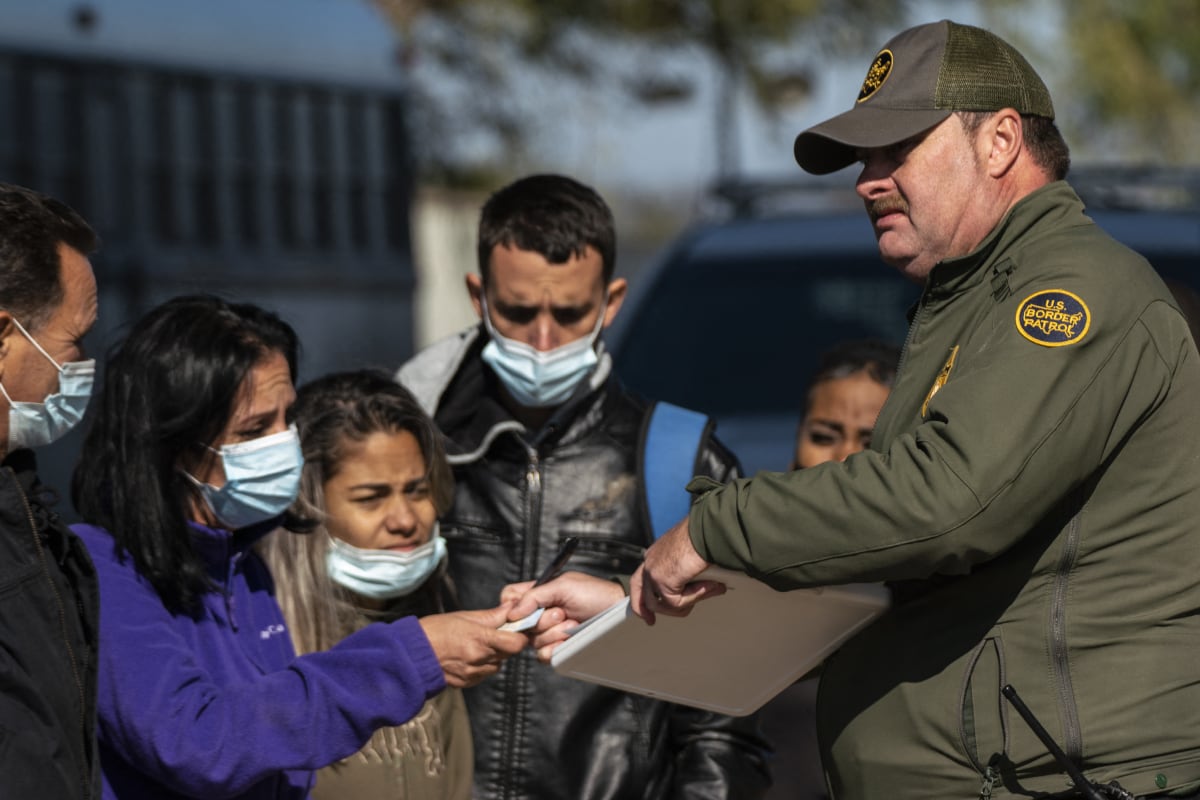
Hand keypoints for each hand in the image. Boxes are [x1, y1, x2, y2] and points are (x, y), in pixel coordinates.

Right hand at [418, 606, 527, 688]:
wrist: (410, 655)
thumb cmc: (434, 630)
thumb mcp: (464, 616)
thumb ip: (491, 616)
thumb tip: (511, 609)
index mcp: (480, 639)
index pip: (516, 643)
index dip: (519, 636)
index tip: (515, 629)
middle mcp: (479, 659)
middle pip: (508, 654)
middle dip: (506, 644)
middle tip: (493, 634)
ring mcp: (473, 674)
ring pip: (497, 666)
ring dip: (494, 656)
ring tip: (476, 645)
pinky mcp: (467, 683)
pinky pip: (484, 674)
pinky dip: (482, 666)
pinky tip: (467, 657)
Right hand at [501, 571, 626, 659]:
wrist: (616, 610)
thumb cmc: (594, 593)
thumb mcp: (563, 586)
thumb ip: (534, 596)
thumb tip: (512, 613)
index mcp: (537, 594)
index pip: (509, 600)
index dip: (511, 607)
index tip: (524, 611)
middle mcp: (539, 614)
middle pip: (519, 625)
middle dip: (543, 620)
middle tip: (562, 612)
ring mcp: (548, 632)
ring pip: (533, 641)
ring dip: (553, 632)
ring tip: (572, 623)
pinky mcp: (558, 648)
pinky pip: (543, 656)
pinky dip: (556, 647)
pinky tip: (570, 637)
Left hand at [630, 515, 722, 624]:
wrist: (709, 530)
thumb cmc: (707, 536)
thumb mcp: (698, 559)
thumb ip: (697, 576)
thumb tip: (712, 588)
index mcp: (658, 553)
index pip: (643, 576)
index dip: (644, 594)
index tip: (647, 608)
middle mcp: (651, 560)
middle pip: (639, 591)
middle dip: (644, 609)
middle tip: (650, 621)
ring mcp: (653, 571)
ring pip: (658, 603)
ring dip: (683, 604)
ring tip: (705, 591)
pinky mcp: (661, 580)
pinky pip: (674, 603)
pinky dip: (693, 598)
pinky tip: (706, 586)